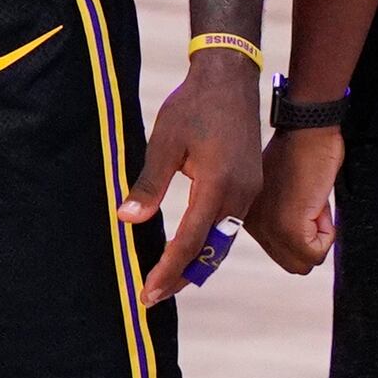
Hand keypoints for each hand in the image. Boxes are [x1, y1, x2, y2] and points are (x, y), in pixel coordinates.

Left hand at [120, 50, 261, 306]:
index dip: (169, 269)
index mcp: (218, 186)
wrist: (230, 81)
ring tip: (168, 281)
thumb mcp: (164, 143)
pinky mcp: (250, 185)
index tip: (148, 292)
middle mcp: (240, 195)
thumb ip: (148, 184)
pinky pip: (229, 224)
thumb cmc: (192, 107)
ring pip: (223, 240)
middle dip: (183, 276)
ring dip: (197, 262)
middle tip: (152, 296)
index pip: (191, 241)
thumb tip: (127, 219)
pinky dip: (209, 242)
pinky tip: (190, 249)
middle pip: (211, 250)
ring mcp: (250, 192)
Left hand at [245, 125, 342, 273]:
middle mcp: (249, 226)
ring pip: (305, 262)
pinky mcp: (287, 228)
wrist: (307, 133)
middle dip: (312, 239)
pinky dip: (329, 233)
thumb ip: (282, 220)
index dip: (303, 235)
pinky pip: (316, 254)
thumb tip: (299, 251)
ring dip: (320, 236)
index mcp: (246, 217)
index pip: (280, 254)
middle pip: (293, 264)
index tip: (301, 205)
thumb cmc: (303, 158)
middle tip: (308, 204)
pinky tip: (316, 202)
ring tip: (310, 202)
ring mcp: (267, 228)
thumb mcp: (283, 195)